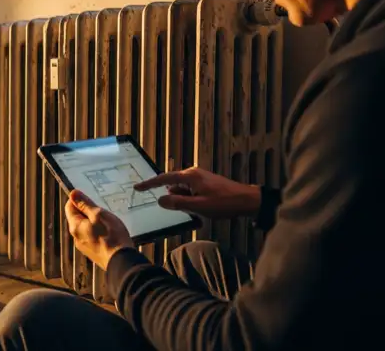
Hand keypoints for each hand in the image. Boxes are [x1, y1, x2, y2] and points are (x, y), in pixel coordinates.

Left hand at [65, 190, 134, 269]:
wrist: (122, 261)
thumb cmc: (111, 236)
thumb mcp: (98, 214)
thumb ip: (85, 204)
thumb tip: (72, 193)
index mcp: (75, 227)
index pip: (69, 207)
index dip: (78, 200)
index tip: (90, 198)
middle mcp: (76, 237)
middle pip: (78, 217)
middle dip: (88, 211)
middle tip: (102, 210)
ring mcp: (85, 245)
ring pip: (86, 227)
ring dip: (95, 222)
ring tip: (108, 222)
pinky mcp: (93, 251)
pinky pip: (93, 236)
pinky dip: (99, 231)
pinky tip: (110, 232)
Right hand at [134, 166, 260, 218]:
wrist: (247, 200)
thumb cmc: (223, 203)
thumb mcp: (198, 206)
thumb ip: (177, 203)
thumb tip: (160, 200)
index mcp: (190, 176)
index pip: (164, 178)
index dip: (149, 184)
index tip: (137, 187)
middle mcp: (193, 174)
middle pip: (173, 185)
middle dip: (172, 198)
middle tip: (178, 209)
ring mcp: (200, 178)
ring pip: (182, 190)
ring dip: (183, 201)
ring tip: (197, 212)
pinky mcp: (205, 184)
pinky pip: (190, 192)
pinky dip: (189, 200)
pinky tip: (199, 210)